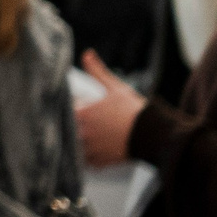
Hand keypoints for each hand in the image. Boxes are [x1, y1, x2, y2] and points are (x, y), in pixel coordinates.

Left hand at [75, 50, 145, 168]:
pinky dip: (87, 158)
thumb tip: (87, 54)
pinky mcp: (99, 162)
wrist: (153, 135)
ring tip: (85, 138)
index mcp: (81, 114)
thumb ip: (97, 71)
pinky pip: (85, 162)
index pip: (62, 110)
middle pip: (65, 129)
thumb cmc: (134, 111)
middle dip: (69, 126)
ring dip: (76, 143)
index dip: (66, 108)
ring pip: (73, 147)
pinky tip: (92, 151)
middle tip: (77, 123)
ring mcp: (89, 149)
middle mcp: (82, 133)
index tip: (70, 106)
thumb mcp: (116, 88)